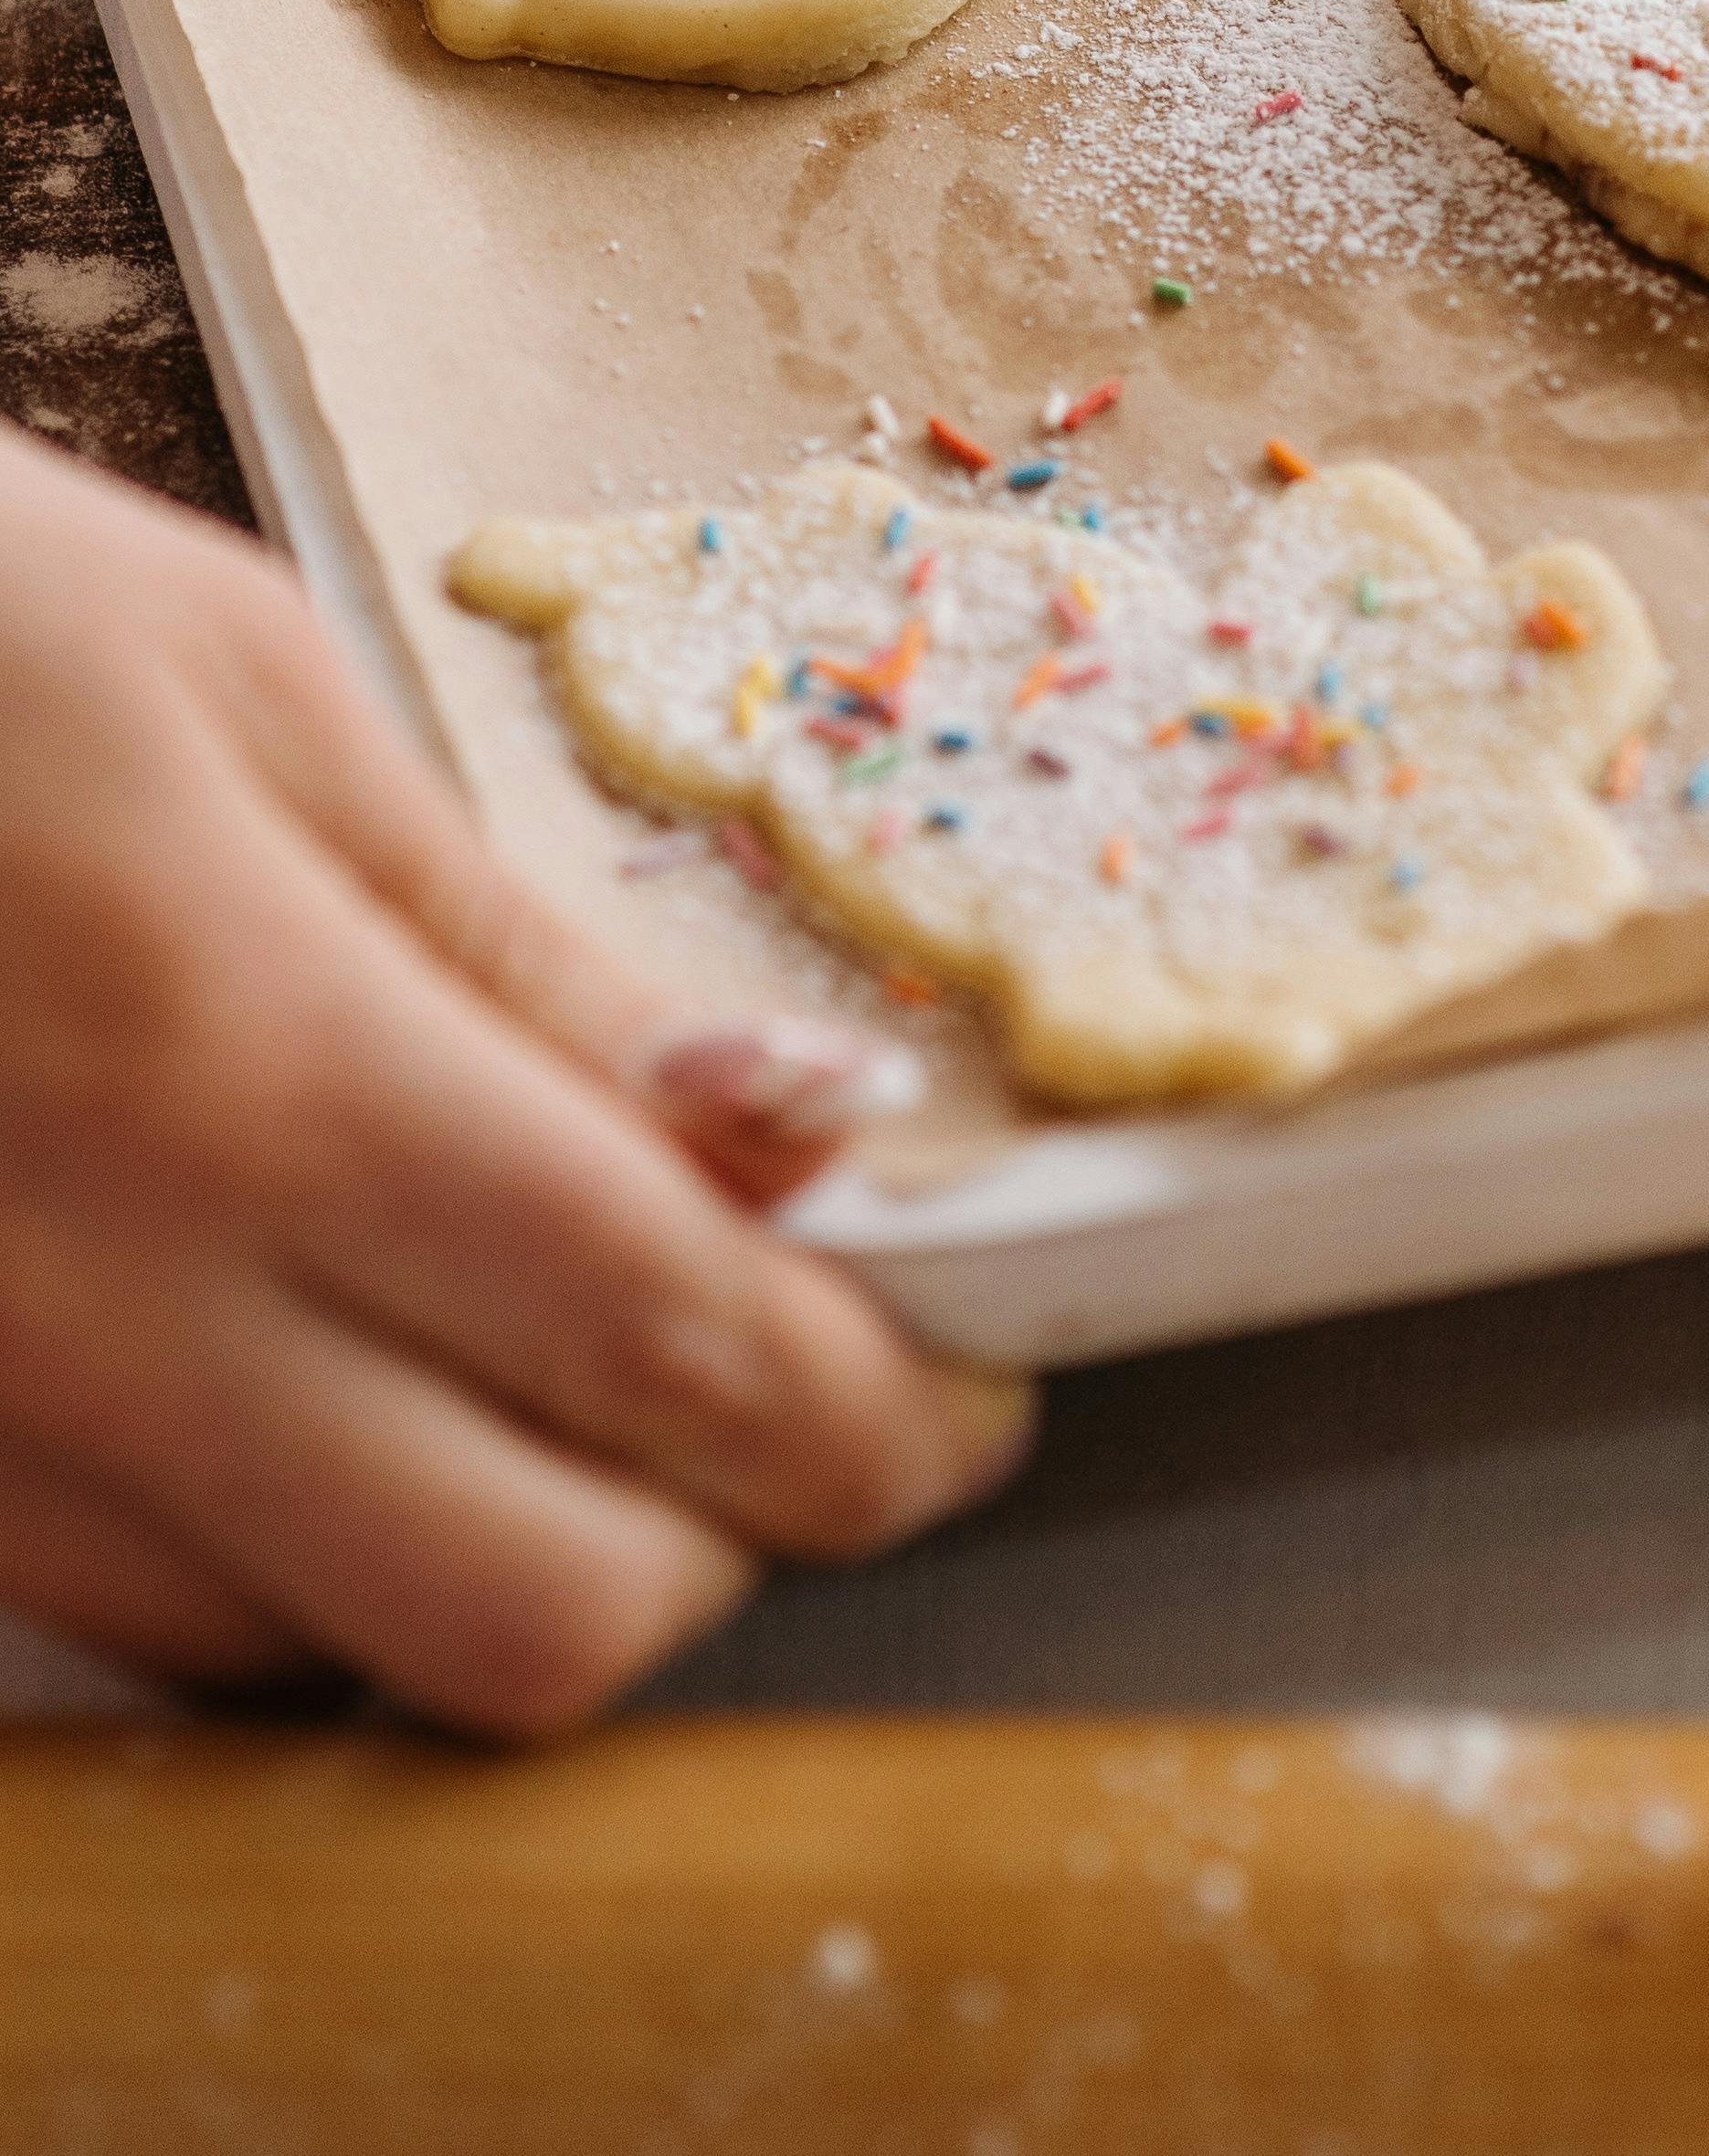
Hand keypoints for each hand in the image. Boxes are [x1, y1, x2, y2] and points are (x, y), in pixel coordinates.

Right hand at [0, 425, 1033, 1731]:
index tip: (970, 1383)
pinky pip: (139, 1621)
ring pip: (329, 1658)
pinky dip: (294, 1554)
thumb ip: (515, 947)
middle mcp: (98, 1307)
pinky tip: (329, 1378)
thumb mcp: (253, 690)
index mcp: (246, 1065)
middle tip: (797, 1390)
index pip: (668, 1348)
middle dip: (724, 1540)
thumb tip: (787, 1122)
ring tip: (558, 1358)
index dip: (880, 1410)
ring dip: (506, 1550)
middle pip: (529, 1616)